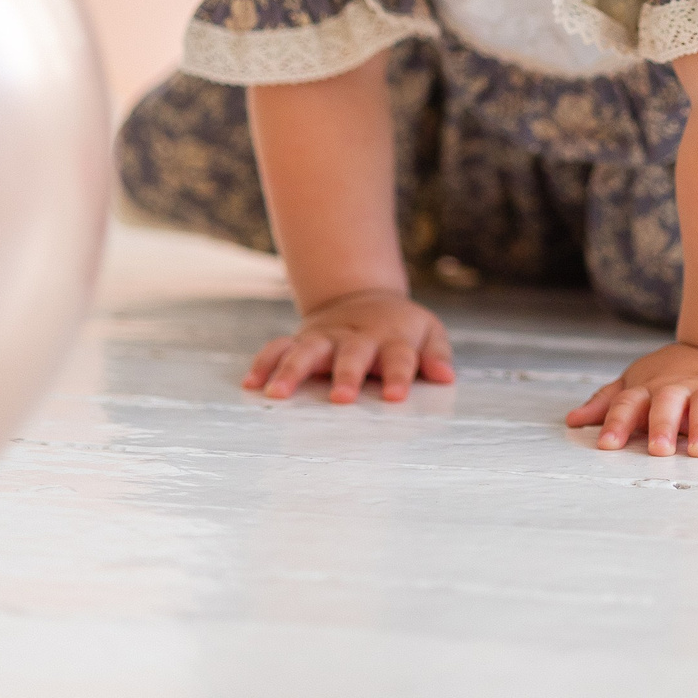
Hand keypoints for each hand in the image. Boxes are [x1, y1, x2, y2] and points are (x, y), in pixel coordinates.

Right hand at [244, 289, 453, 403]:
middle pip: (351, 354)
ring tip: (277, 394)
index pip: (398, 357)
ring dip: (292, 371)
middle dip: (346, 375)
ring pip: (306, 350)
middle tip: (341, 399)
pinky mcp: (300, 338)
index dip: (398, 376)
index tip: (395, 397)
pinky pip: (278, 347)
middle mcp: (355, 337)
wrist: (364, 298)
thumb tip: (446, 376)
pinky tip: (251, 384)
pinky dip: (263, 363)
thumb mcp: (428, 332)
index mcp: (391, 338)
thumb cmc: (401, 328)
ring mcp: (325, 337)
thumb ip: (436, 354)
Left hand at [565, 342, 697, 456]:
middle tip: (659, 450)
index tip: (606, 445)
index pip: (629, 404)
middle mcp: (681, 389)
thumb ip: (609, 403)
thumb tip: (573, 420)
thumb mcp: (638, 386)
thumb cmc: (674, 380)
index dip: (617, 423)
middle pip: (668, 405)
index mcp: (651, 389)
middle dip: (662, 426)